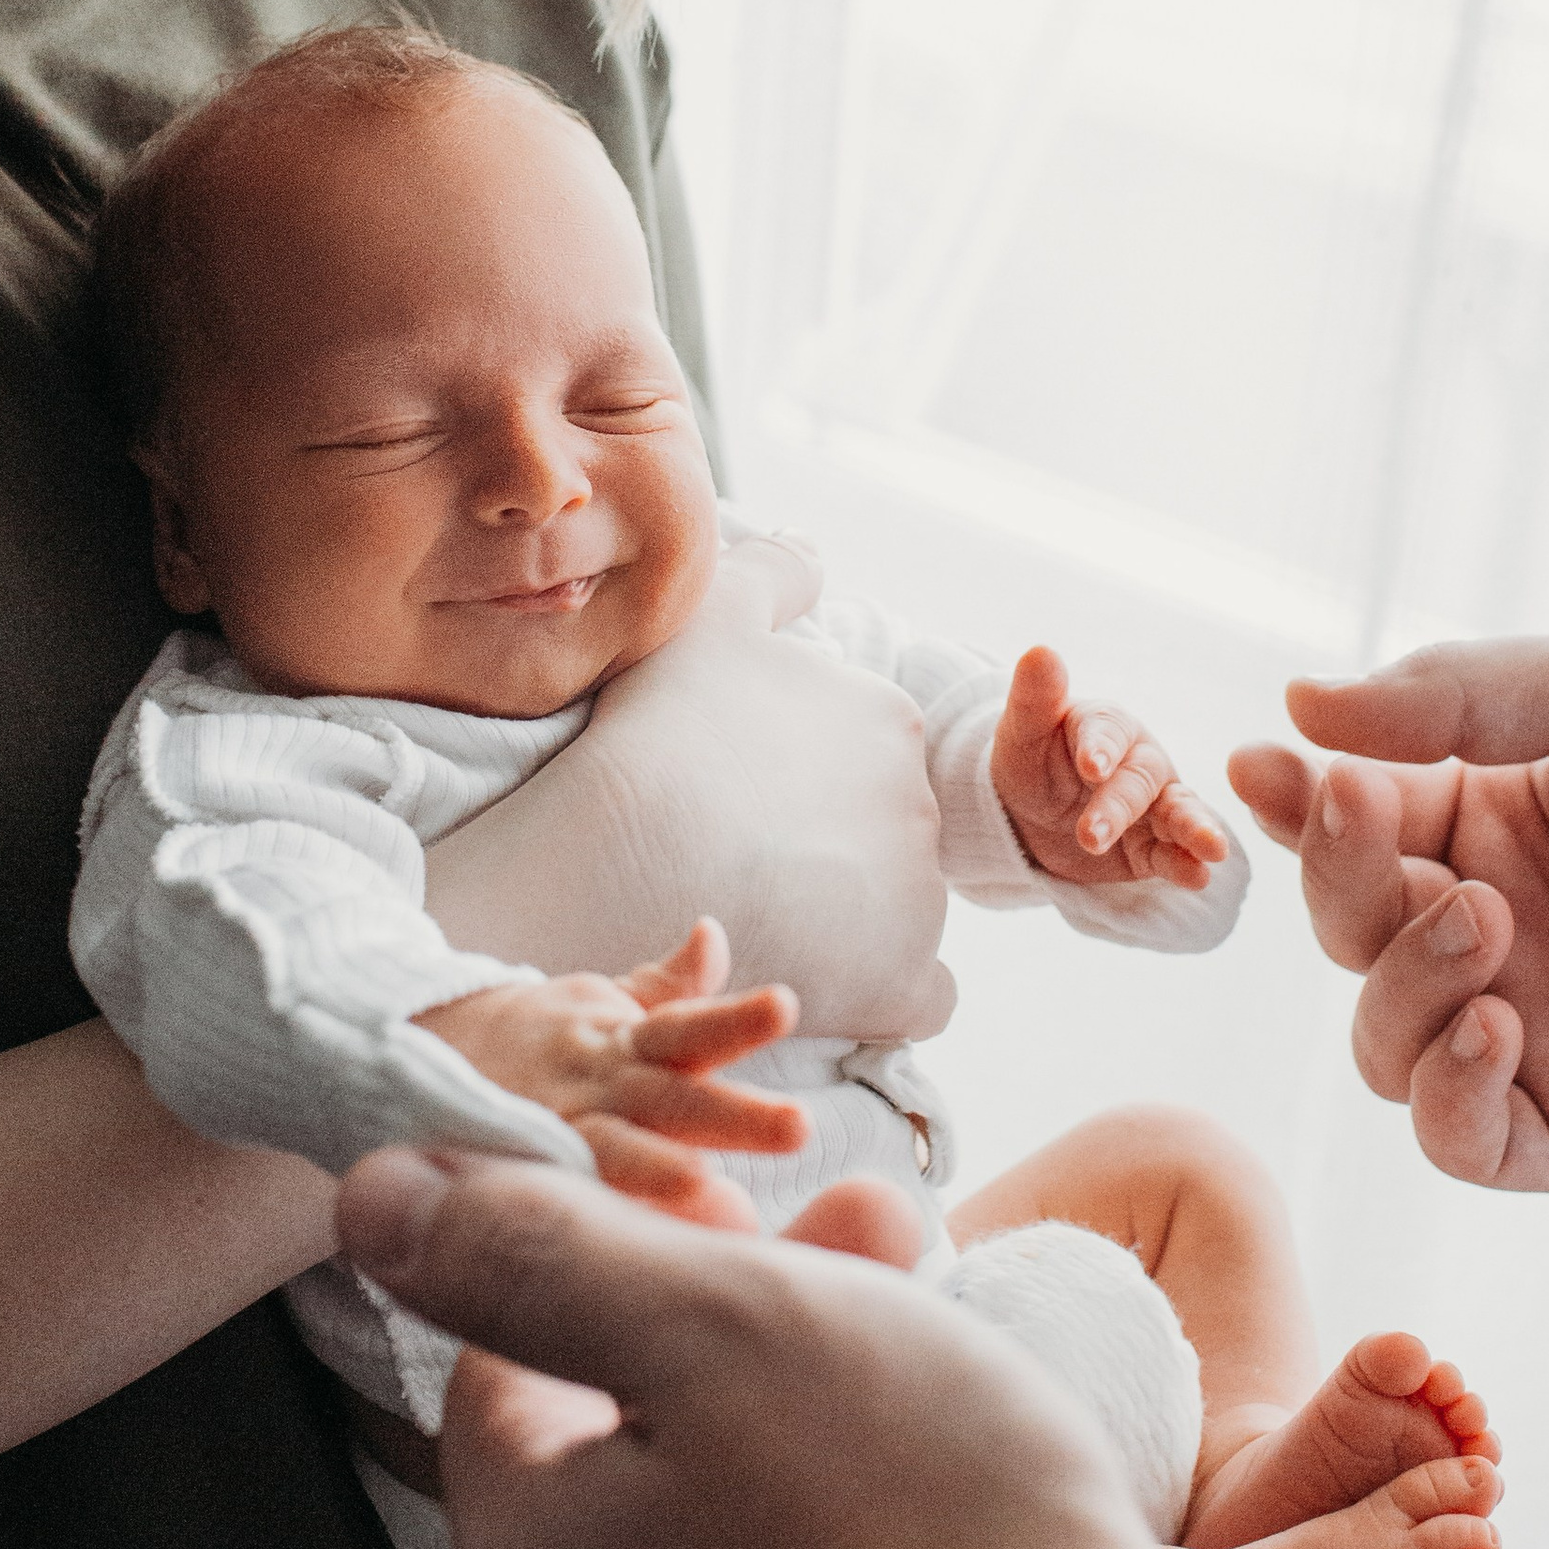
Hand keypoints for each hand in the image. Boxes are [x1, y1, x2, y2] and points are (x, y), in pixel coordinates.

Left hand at [334, 1146, 1199, 1548]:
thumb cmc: (922, 1537)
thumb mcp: (720, 1326)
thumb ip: (534, 1254)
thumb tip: (372, 1194)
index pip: (508, 1357)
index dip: (625, 1255)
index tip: (742, 1215)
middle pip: (628, 1447)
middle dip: (744, 1326)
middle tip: (875, 1250)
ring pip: (723, 1540)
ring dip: (813, 1431)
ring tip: (944, 1362)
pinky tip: (960, 1516)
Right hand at [427, 529, 955, 1044]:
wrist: (624, 863)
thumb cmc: (656, 738)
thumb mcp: (706, 616)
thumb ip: (771, 572)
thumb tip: (815, 554)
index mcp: (888, 718)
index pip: (865, 752)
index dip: (802, 778)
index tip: (742, 796)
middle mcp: (924, 802)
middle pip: (886, 828)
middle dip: (834, 846)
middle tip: (742, 860)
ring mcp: (921, 897)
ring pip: (902, 907)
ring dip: (853, 918)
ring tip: (763, 922)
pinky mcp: (901, 982)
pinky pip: (919, 993)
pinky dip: (882, 990)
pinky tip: (819, 977)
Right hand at [430, 920, 799, 1222]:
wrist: (421, 1052)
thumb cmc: (546, 1037)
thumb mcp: (607, 1001)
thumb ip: (672, 984)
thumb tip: (715, 936)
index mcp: (625, 1043)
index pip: (688, 1028)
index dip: (737, 1021)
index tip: (786, 1005)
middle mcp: (594, 1086)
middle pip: (669, 1098)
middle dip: (732, 1115)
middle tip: (799, 1126)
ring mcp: (553, 1131)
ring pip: (610, 1150)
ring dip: (653, 1167)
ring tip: (702, 1185)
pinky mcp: (515, 1171)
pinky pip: (549, 1192)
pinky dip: (573, 1210)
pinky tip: (617, 1247)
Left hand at [992, 646, 1228, 890]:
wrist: (1029, 814)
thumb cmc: (1031, 759)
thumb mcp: (1023, 730)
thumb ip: (1036, 696)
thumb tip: (1040, 650)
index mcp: (1109, 725)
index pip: (1108, 733)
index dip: (1100, 748)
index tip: (1090, 766)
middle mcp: (1139, 761)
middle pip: (1138, 782)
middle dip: (1118, 808)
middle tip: (1088, 837)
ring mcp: (1151, 806)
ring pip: (1177, 813)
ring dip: (1194, 830)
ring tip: (1213, 850)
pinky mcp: (1152, 847)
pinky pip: (1170, 855)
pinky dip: (1186, 865)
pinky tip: (1200, 876)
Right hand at [1228, 635, 1548, 1190]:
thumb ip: (1446, 695)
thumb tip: (1299, 707)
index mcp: (1492, 823)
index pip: (1351, 825)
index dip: (1297, 804)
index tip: (1264, 769)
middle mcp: (1497, 933)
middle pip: (1344, 932)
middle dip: (1340, 878)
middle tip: (1375, 821)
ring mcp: (1529, 1038)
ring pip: (1378, 1041)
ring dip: (1400, 981)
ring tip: (1487, 924)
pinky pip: (1453, 1138)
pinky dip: (1446, 1088)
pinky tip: (1499, 1025)